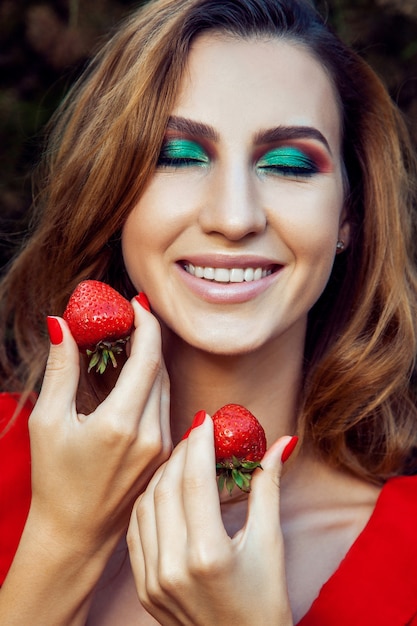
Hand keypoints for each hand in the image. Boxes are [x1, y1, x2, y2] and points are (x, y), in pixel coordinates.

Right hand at [27, 297, 171, 553]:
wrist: (76, 533)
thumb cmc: (55, 479)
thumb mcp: (49, 421)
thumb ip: (62, 369)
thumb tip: (61, 323)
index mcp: (120, 423)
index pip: (148, 358)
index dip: (147, 325)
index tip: (136, 304)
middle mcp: (150, 433)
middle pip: (160, 369)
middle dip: (148, 338)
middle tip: (130, 318)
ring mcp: (162, 447)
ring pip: (166, 387)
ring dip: (152, 361)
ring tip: (129, 343)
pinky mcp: (165, 455)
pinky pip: (166, 407)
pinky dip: (153, 385)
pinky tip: (136, 378)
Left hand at [127, 414, 293, 625]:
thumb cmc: (264, 601)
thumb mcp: (270, 542)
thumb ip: (269, 486)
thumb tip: (283, 442)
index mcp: (209, 554)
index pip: (196, 480)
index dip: (200, 442)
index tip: (206, 417)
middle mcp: (174, 566)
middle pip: (168, 487)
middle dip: (182, 452)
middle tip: (198, 433)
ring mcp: (153, 579)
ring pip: (147, 504)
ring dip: (164, 473)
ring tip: (184, 457)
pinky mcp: (143, 587)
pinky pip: (138, 529)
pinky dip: (149, 501)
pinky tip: (166, 487)